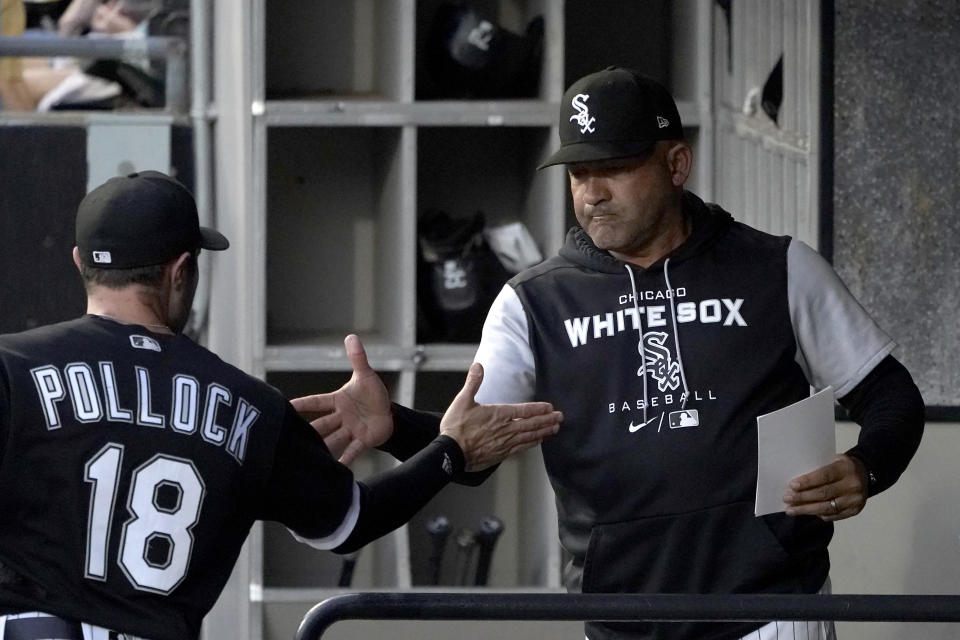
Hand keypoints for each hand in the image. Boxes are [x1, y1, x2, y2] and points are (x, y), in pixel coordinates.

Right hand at [290, 334, 392, 463]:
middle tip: (289, 437)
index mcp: (338, 400)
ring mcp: (350, 430)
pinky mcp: (362, 440)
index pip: (316, 402)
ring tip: (308, 456)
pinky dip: (344, 460)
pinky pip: (351, 451)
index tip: (284, 406)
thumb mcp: (366, 376)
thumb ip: (358, 359)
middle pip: (321, 423)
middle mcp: (340, 417)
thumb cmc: (373, 395)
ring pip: (333, 438)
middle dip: (308, 430)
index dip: (302, 404)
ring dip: (322, 446)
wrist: (389, 414)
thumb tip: (351, 336)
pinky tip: (334, 469)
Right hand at [440, 362, 562, 471]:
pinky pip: (521, 448)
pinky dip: (532, 444)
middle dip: (547, 420)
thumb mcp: (463, 401)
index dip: (539, 408)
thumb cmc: (456, 428)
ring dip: (543, 432)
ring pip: (529, 437)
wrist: (451, 453)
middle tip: (560, 418)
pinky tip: (538, 442)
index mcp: (498, 414)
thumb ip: (473, 382)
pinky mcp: (501, 454)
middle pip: (531, 424)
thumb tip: (478, 366)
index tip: (550, 407)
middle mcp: (505, 429)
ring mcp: (505, 443)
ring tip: (554, 429)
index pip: (524, 410)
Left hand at [783, 454, 867, 521]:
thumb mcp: (832, 460)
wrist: (865, 474)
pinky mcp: (855, 510)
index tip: (791, 486)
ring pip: (827, 507)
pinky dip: (818, 514)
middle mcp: (853, 485)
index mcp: (846, 468)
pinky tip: (806, 513)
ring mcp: (855, 499)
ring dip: (806, 509)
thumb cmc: (841, 466)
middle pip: (824, 493)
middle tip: (787, 499)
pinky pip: (833, 515)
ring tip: (791, 510)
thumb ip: (818, 469)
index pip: (824, 476)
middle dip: (802, 497)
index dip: (807, 482)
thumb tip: (795, 484)